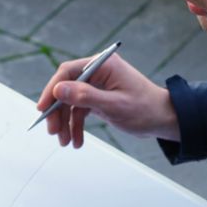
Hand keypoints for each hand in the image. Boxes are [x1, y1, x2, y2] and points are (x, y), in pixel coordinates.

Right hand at [36, 53, 180, 147]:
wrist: (163, 119)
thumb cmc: (145, 109)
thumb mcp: (113, 105)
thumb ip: (85, 96)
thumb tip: (58, 89)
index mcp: (102, 65)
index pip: (67, 72)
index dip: (52, 90)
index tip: (42, 108)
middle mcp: (97, 72)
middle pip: (66, 89)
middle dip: (58, 112)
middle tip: (53, 131)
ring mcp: (97, 85)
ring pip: (70, 103)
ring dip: (65, 123)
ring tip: (65, 142)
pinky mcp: (98, 98)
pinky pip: (79, 111)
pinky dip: (76, 126)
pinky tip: (76, 141)